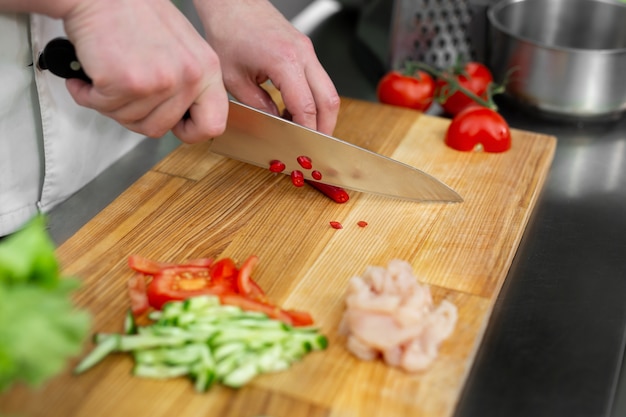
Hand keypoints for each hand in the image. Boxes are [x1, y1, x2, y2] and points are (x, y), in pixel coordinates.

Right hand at [61, 0, 228, 142]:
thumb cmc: (133, 14)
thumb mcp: (181, 47)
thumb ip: (187, 83)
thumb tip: (182, 116)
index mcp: (207, 69)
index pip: (212, 124)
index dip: (189, 131)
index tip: (174, 125)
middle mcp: (189, 76)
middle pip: (160, 128)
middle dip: (135, 115)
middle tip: (124, 93)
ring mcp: (160, 82)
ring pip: (131, 121)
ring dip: (110, 104)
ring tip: (108, 75)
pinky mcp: (129, 83)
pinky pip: (104, 108)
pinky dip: (88, 95)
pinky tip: (90, 76)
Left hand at [194, 0, 340, 135]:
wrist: (232, 2)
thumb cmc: (229, 31)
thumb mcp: (235, 79)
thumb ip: (258, 106)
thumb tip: (276, 125)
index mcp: (285, 61)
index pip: (307, 107)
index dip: (307, 132)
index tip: (303, 149)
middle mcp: (303, 54)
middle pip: (330, 100)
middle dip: (325, 127)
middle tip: (314, 146)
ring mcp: (307, 50)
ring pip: (329, 90)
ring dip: (321, 114)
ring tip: (302, 129)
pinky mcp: (305, 49)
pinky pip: (319, 80)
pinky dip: (314, 99)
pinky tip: (295, 110)